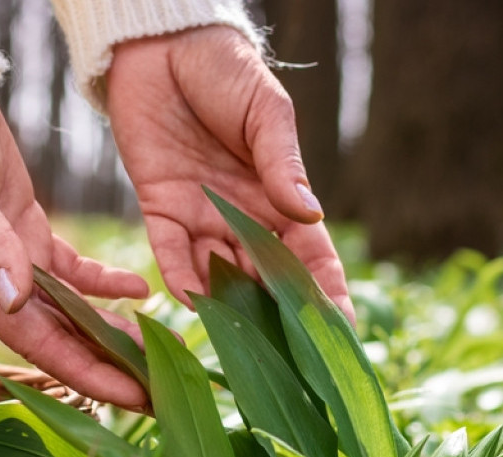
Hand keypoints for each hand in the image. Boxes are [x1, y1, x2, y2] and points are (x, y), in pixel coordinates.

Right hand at [0, 82, 150, 408]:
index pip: (38, 346)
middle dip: (110, 369)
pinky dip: (107, 285)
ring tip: (162, 351)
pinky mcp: (30, 235)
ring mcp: (16, 262)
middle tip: (162, 393)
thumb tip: (14, 298)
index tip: (130, 397)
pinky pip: (74, 273)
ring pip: (73, 314)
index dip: (85, 375)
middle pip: (61, 341)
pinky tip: (141, 289)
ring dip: (114, 334)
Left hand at [106, 26, 353, 318]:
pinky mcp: (160, 209)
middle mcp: (243, 217)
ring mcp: (202, 217)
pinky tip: (191, 301)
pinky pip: (172, 253)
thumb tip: (309, 214)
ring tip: (244, 347)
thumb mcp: (264, 113)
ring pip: (220, 275)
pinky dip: (181, 277)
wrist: (162, 47)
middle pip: (265, 280)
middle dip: (279, 321)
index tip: (342, 336)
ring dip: (231, 309)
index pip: (309, 258)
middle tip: (292, 364)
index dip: (326, 297)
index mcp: (279, 196)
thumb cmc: (224, 71)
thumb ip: (281, 165)